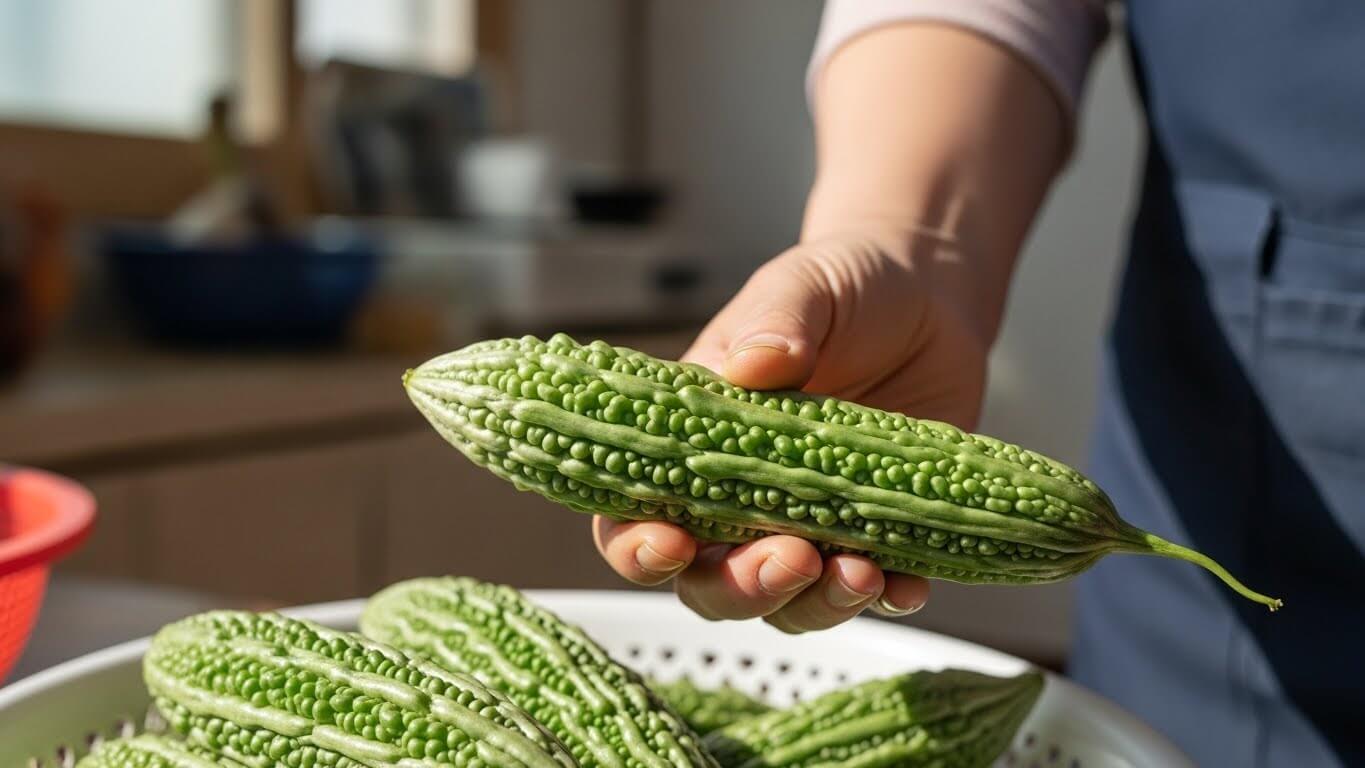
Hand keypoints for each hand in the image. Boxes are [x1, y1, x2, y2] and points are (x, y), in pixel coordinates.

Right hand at [593, 228, 991, 631]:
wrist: (928, 296)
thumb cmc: (844, 289)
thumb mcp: (802, 287)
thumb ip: (776, 319)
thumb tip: (755, 363)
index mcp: (694, 441)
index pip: (634, 514)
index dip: (638, 546)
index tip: (671, 543)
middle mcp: (742, 498)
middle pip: (709, 582)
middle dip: (741, 589)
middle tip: (790, 558)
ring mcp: (810, 522)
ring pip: (787, 603)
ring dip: (814, 604)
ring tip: (860, 572)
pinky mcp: (878, 531)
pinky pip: (874, 591)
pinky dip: (888, 599)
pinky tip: (906, 581)